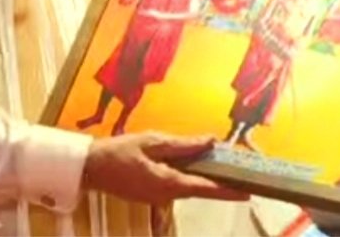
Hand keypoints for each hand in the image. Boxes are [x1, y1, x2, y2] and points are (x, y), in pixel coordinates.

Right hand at [82, 132, 248, 205]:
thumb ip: (183, 144)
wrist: (92, 167)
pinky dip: (186, 175)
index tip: (247, 193)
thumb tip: (210, 141)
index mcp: (167, 183)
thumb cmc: (119, 152)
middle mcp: (166, 195)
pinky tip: (190, 163)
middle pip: (199, 188)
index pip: (205, 188)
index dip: (227, 191)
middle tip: (238, 174)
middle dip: (218, 181)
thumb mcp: (152, 141)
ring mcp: (158, 197)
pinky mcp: (152, 194)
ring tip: (218, 164)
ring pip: (187, 186)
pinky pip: (175, 185)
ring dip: (202, 177)